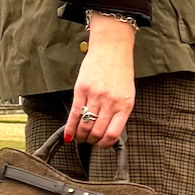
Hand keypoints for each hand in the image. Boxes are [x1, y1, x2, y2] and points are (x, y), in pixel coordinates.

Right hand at [64, 15, 135, 147]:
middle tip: (88, 141)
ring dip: (80, 136)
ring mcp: (95, 96)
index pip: (113, 134)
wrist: (112, 49)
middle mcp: (110, 102)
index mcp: (125, 105)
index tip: (100, 145)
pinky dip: (70, 128)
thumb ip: (119, 112)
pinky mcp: (81, 89)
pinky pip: (74, 114)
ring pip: (84, 125)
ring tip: (79, 137)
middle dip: (91, 141)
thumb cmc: (120, 71)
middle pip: (97, 132)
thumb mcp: (127, 94)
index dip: (104, 144)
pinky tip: (68, 135)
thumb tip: (107, 132)